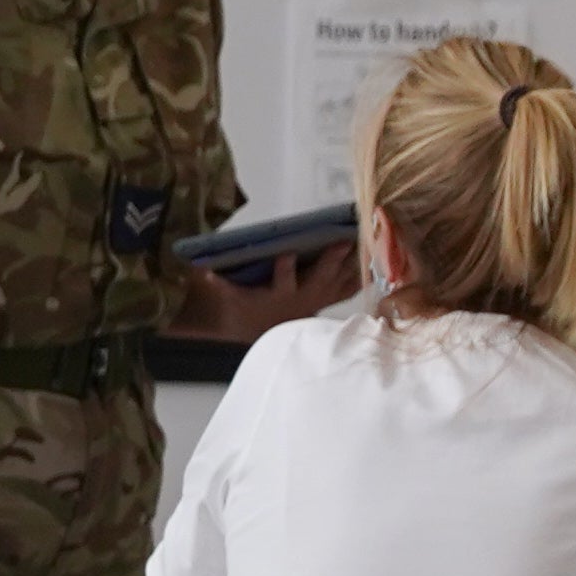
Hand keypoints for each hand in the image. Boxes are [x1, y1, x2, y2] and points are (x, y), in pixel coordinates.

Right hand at [168, 243, 354, 342]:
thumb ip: (216, 284)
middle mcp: (301, 301)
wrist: (259, 334)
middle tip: (342, 241)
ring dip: (350, 265)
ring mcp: (317, 302)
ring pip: (338, 283)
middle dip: (331, 261)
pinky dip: (359, 277)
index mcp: (276, 298)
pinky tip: (374, 262)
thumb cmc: (244, 310)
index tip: (287, 254)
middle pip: (319, 280)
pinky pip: (347, 289)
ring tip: (364, 243)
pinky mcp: (325, 301)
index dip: (285, 270)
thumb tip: (201, 270)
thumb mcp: (228, 298)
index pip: (281, 283)